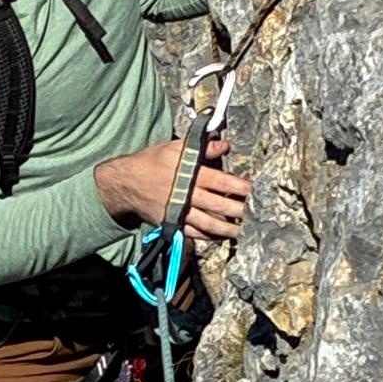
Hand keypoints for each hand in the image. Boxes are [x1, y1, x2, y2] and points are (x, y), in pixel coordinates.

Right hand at [95, 136, 251, 241]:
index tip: (256, 191)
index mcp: (191, 174)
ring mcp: (180, 212)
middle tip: (257, 215)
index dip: (241, 188)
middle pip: (219, 206)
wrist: (125, 182)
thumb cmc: (152, 161)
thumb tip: (225, 145)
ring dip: (228, 229)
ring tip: (243, 232)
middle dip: (239, 211)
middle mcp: (187, 194)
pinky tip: (221, 237)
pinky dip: (208, 236)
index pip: (223, 182)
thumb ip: (202, 148)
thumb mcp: (175, 148)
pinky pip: (194, 233)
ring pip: (209, 224)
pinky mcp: (172, 223)